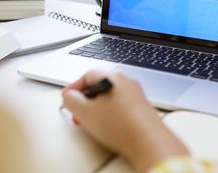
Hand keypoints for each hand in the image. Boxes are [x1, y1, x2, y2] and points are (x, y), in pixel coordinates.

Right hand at [62, 71, 188, 172]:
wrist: (149, 142)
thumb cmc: (121, 125)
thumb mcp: (85, 113)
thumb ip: (71, 101)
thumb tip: (69, 96)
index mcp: (113, 77)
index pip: (88, 75)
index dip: (74, 87)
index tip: (68, 98)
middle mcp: (127, 82)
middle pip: (100, 86)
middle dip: (86, 100)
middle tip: (78, 113)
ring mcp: (136, 94)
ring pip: (110, 97)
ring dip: (97, 108)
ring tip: (92, 123)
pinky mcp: (142, 108)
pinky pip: (122, 106)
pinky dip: (111, 114)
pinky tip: (109, 127)